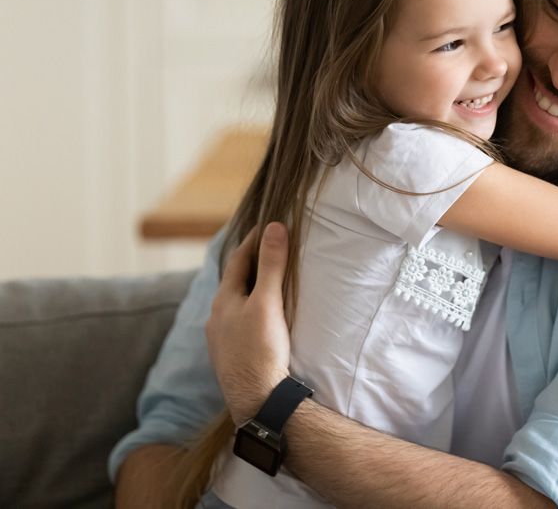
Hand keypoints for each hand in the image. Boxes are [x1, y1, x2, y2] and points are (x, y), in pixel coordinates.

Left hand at [206, 222, 291, 423]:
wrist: (256, 400)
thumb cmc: (261, 349)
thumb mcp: (268, 302)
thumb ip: (272, 264)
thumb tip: (274, 227)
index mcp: (223, 300)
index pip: (238, 260)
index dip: (254, 241)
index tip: (268, 226)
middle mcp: (216, 318)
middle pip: (234, 282)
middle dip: (251, 266)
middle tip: (270, 251)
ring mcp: (220, 339)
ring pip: (234, 306)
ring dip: (249, 291)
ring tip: (268, 285)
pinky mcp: (230, 357)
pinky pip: (238, 325)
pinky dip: (250, 312)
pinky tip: (261, 322)